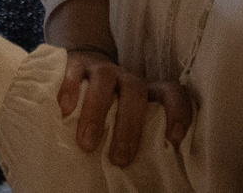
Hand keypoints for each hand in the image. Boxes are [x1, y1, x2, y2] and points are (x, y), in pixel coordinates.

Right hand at [57, 51, 195, 163]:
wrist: (82, 68)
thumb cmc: (108, 107)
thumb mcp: (125, 119)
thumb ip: (136, 136)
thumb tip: (142, 179)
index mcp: (146, 92)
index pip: (170, 93)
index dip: (177, 112)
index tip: (174, 140)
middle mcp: (126, 78)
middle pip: (135, 91)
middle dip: (128, 126)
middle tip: (119, 158)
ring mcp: (101, 68)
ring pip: (104, 79)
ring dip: (96, 112)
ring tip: (87, 143)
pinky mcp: (76, 63)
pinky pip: (74, 70)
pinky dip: (70, 89)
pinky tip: (65, 110)